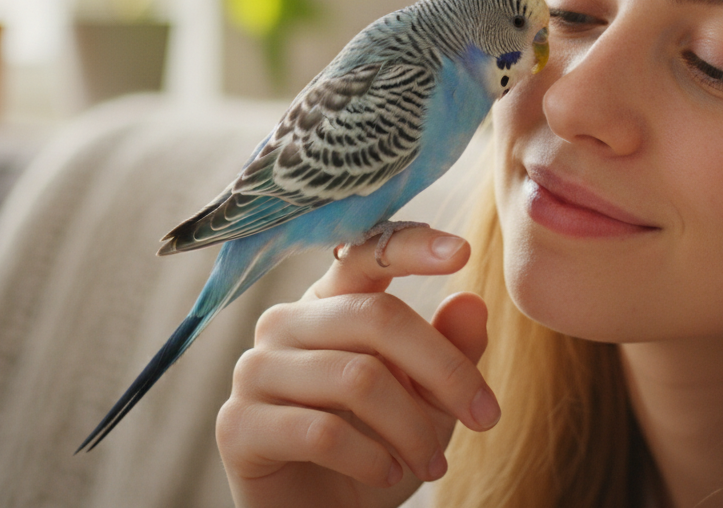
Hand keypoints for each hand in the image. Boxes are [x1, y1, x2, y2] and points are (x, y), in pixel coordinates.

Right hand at [216, 228, 498, 507]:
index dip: (410, 248)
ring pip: (356, 378)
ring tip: (433, 464)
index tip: (463, 251)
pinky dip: (372, 458)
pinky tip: (389, 474)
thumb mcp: (427, 402)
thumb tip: (472, 302)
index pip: (363, 256)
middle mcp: (284, 324)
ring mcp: (254, 371)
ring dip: (413, 428)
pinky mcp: (237, 426)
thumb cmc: (375, 449)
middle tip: (485, 416)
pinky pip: (321, 431)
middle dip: (444, 369)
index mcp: (328, 303)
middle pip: (375, 318)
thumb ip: (449, 351)